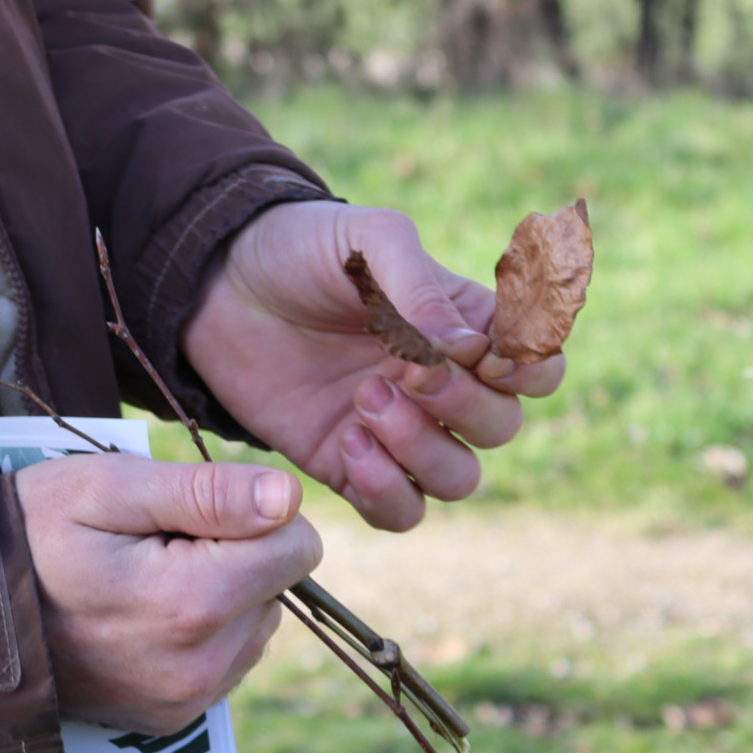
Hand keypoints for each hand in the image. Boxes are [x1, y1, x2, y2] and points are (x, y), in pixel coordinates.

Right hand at [15, 453, 320, 733]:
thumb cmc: (29, 537)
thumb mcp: (109, 489)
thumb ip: (207, 492)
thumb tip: (288, 498)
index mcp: (193, 604)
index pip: (296, 544)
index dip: (248, 514)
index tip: (182, 515)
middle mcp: (201, 666)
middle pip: (278, 586)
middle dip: (231, 556)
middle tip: (149, 549)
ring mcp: (187, 701)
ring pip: (257, 623)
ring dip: (219, 596)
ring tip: (138, 583)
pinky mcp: (174, 719)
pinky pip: (228, 660)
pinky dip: (200, 633)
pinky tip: (140, 618)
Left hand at [180, 201, 568, 530]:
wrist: (215, 285)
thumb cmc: (300, 249)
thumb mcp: (368, 243)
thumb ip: (421, 290)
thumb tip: (466, 349)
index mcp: (463, 324)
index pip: (537, 366)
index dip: (528, 370)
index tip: (484, 355)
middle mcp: (442, 383)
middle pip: (501, 427)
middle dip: (464, 406)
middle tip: (407, 373)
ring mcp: (398, 429)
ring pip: (459, 478)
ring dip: (423, 450)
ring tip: (365, 402)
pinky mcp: (349, 465)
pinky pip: (400, 509)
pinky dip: (386, 491)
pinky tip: (349, 445)